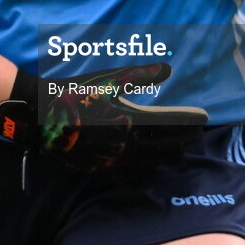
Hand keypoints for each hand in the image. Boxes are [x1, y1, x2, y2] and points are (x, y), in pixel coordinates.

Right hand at [0, 62, 207, 172]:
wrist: (41, 115)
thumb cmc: (77, 92)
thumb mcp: (109, 80)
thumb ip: (139, 77)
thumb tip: (165, 69)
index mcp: (131, 123)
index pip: (169, 128)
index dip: (188, 125)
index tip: (202, 121)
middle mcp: (125, 147)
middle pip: (162, 149)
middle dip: (180, 143)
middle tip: (193, 138)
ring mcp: (111, 161)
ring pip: (147, 165)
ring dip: (163, 158)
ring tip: (175, 152)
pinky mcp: (98, 169)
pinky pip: (127, 175)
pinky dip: (142, 170)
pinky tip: (145, 166)